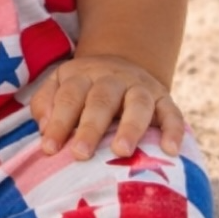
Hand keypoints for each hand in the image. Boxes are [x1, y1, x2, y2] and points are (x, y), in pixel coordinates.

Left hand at [29, 55, 185, 159]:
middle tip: (81, 154)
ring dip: (130, 127)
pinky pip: (172, 113)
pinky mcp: (164, 98)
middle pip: (101, 100)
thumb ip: (46, 103)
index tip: (49, 149)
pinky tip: (170, 150)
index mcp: (82, 76)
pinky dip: (173, 130)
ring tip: (122, 151)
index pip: (69, 97)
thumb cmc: (83, 88)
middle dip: (91, 128)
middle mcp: (112, 79)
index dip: (59, 123)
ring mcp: (140, 88)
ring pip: (138, 103)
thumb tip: (44, 127)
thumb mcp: (59, 84)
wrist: (122, 63)